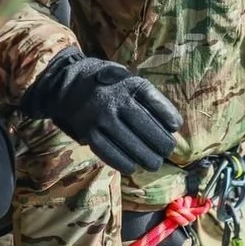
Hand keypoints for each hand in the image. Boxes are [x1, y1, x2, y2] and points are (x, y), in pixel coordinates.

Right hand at [22, 47, 181, 173]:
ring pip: (129, 143)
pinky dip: (123, 162)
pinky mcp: (89, 132)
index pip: (155, 102)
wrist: (69, 81)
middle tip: (168, 151)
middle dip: (161, 143)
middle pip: (144, 126)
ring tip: (154, 163)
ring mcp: (101, 117)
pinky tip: (132, 167)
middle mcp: (115, 100)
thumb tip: (170, 126)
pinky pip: (109, 152)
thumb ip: (146, 97)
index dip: (168, 117)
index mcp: (129, 84)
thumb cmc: (108, 83)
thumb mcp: (127, 78)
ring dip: (145, 157)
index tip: (175, 127)